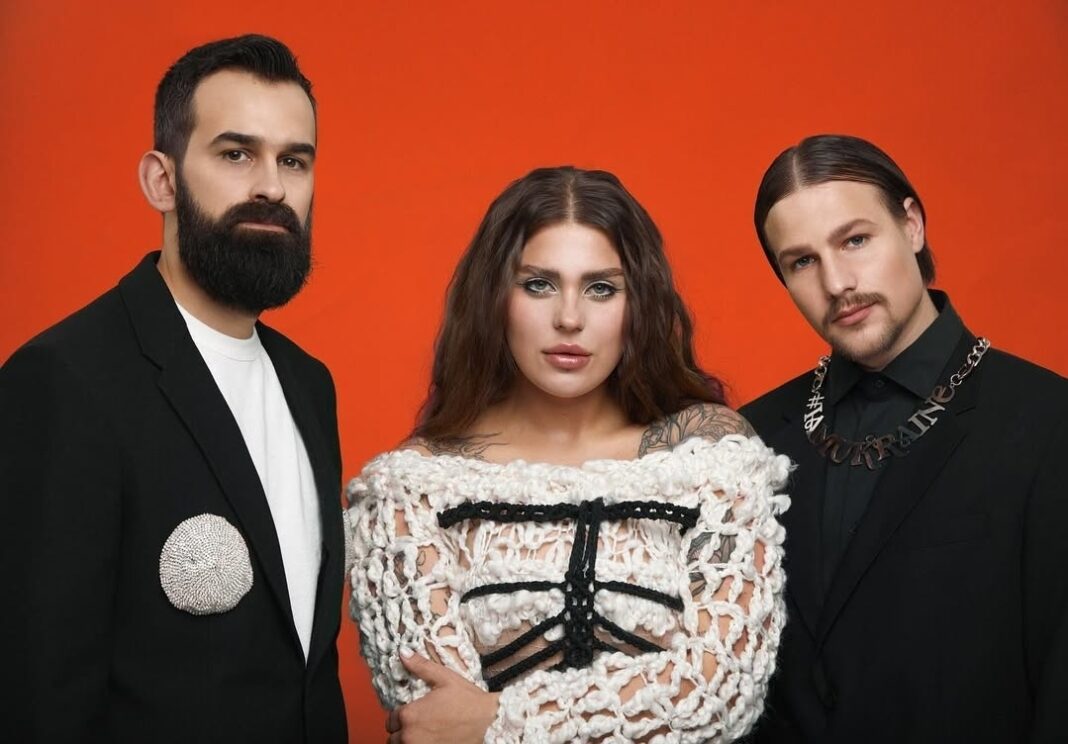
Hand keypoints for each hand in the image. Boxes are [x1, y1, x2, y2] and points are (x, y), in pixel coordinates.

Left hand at [385, 649, 500, 743]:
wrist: (489, 723)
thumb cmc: (468, 701)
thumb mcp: (444, 678)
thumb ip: (421, 666)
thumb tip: (403, 652)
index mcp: (409, 715)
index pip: (391, 720)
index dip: (401, 715)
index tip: (412, 714)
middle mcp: (410, 736)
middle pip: (393, 738)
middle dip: (403, 731)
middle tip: (419, 724)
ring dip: (408, 742)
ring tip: (424, 734)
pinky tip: (432, 741)